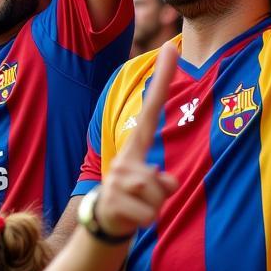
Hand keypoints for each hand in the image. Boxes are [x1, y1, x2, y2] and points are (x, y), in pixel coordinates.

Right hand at [95, 42, 179, 237]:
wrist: (101, 224)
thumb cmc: (133, 200)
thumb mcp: (152, 185)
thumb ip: (162, 180)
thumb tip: (167, 182)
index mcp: (135, 148)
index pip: (151, 109)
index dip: (162, 79)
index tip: (170, 46)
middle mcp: (124, 159)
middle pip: (160, 179)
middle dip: (161, 195)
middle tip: (144, 201)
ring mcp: (115, 180)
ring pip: (156, 196)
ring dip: (154, 209)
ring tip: (138, 209)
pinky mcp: (111, 201)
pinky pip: (148, 214)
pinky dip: (145, 221)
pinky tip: (130, 219)